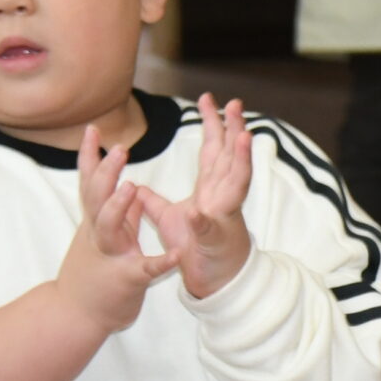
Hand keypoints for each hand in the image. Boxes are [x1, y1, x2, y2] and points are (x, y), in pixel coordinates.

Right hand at [52, 124, 173, 335]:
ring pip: (110, 228)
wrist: (75, 314)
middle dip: (106, 172)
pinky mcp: (128, 279)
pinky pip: (146, 268)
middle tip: (119, 148)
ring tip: (132, 187)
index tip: (91, 129)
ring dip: (119, 207)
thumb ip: (119, 213)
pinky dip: (161, 261)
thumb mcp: (102, 238)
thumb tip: (128, 185)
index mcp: (95, 222)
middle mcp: (98, 235)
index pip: (90, 183)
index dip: (90, 156)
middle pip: (96, 198)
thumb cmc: (92, 274)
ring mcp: (111, 256)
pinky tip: (176, 253)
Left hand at [136, 95, 255, 299]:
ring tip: (244, 138)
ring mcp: (223, 218)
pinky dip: (205, 221)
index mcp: (211, 190)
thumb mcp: (169, 220)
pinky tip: (203, 208)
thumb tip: (135, 187)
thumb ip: (153, 202)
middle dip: (234, 131)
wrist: (213, 281)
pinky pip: (209, 229)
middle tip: (235, 105)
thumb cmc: (197, 249)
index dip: (213, 125)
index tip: (209, 99)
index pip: (213, 151)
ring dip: (241, 161)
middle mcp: (222, 199)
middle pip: (231, 159)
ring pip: (236, 185)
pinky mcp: (215, 241)